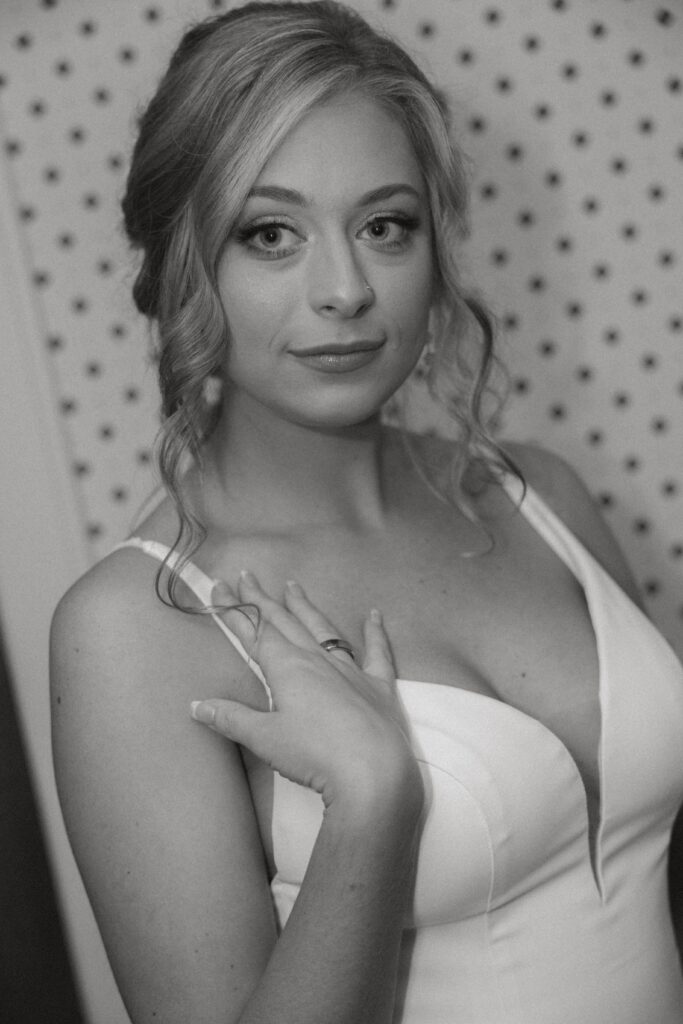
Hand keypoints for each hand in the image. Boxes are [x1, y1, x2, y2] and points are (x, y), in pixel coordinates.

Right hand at [191, 573, 420, 809]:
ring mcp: (351, 670)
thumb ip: (231, 719)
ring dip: (306, 607)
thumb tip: (197, 704)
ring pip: (324, 630)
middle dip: (263, 600)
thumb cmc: (314, 754)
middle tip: (247, 576)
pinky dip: (375, 632)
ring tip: (293, 586)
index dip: (235, 611)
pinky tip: (374, 615)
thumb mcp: (264, 739)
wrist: (372, 771)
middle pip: (285, 623)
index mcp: (288, 668)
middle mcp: (317, 660)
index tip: (220, 588)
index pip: (255, 632)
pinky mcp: (378, 686)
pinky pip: (377, 652)